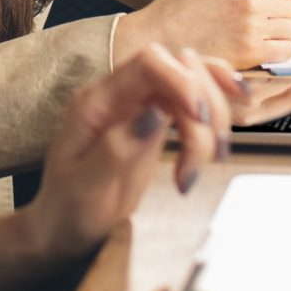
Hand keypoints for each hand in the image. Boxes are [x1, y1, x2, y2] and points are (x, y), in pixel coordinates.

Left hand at [20, 43, 245, 264]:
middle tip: (206, 160)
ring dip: (215, 120)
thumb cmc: (68, 210)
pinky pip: (195, 102)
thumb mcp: (86, 187)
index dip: (183, 81)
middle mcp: (121, 95)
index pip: (148, 63)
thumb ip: (117, 148)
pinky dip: (217, 113)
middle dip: (205, 110)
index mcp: (96, 102)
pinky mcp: (156, 121)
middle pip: (181, 69)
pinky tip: (228, 127)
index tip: (200, 120)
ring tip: (208, 164)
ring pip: (196, 84)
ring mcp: (141, 105)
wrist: (62, 228)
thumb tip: (155, 113)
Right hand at [123, 0, 290, 68]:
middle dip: (284, 18)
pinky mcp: (250, 52)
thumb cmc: (171, 14)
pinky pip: (285, 53)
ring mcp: (251, 27)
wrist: (152, 41)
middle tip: (269, 27)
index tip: (278, 2)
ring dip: (283, 38)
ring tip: (266, 42)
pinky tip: (262, 56)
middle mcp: (249, 1)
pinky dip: (279, 56)